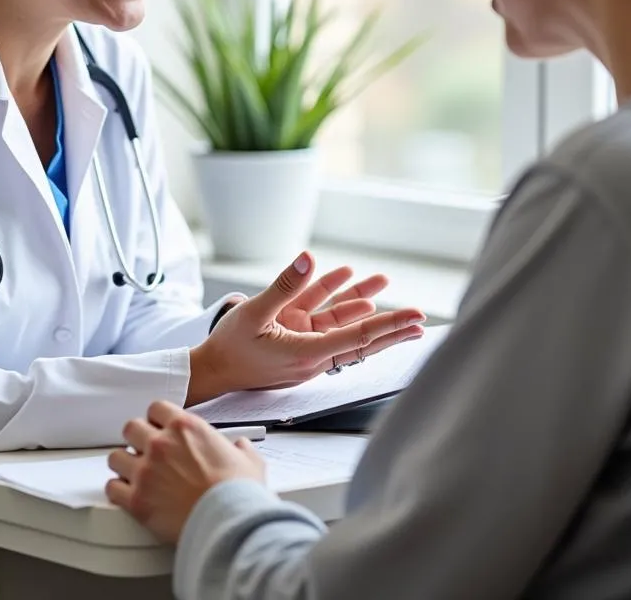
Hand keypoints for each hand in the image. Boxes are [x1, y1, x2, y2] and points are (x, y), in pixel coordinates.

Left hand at [106, 400, 264, 542]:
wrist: (227, 522)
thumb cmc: (237, 492)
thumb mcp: (249, 459)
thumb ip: (240, 448)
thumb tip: (241, 448)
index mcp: (185, 427)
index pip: (156, 408)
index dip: (158, 418)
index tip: (160, 428)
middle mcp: (160, 445)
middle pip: (131, 427)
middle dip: (137, 438)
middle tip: (146, 449)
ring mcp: (145, 472)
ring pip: (116, 456)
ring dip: (124, 463)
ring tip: (134, 472)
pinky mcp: (136, 501)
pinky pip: (112, 488)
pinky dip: (118, 490)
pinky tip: (127, 494)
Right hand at [186, 252, 425, 404]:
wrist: (210, 371)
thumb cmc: (230, 349)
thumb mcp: (254, 312)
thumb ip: (284, 285)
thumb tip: (310, 259)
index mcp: (306, 354)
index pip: (358, 338)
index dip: (389, 326)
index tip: (414, 319)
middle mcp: (312, 354)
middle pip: (360, 337)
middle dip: (391, 326)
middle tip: (420, 317)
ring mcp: (305, 347)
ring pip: (341, 323)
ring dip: (360, 301)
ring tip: (382, 281)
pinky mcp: (297, 340)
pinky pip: (321, 318)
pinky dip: (332, 299)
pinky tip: (344, 278)